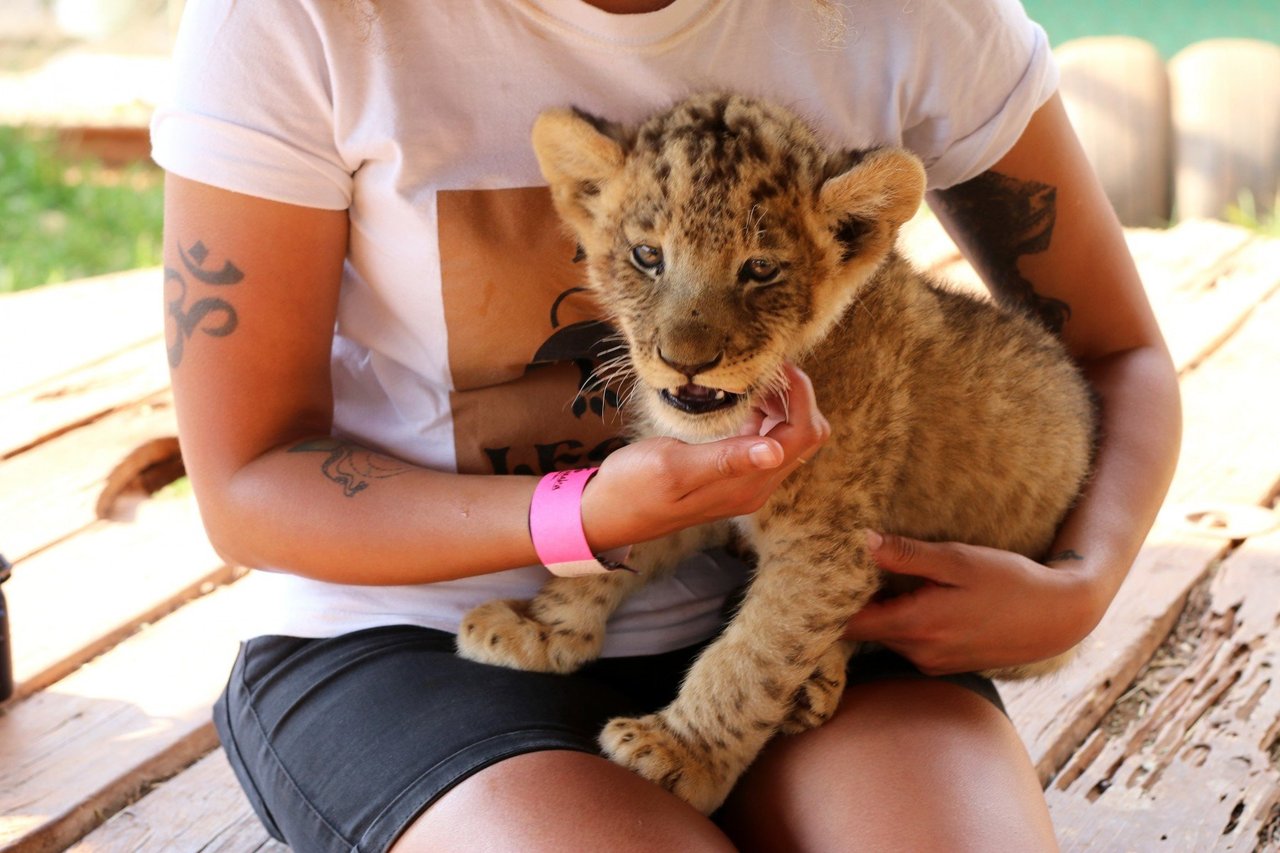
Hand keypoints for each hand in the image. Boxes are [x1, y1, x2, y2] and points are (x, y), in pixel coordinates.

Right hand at [581, 363, 829, 549]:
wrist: (605, 512)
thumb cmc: (633, 487)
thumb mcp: (674, 466)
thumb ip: (725, 458)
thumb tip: (774, 451)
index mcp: (748, 484)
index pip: (802, 434)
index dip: (799, 395)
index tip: (775, 364)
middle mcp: (756, 485)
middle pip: (804, 436)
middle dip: (795, 398)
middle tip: (763, 368)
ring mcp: (745, 482)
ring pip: (786, 437)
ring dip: (779, 405)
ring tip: (748, 377)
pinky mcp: (731, 476)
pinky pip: (763, 441)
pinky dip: (761, 416)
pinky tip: (735, 399)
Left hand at [843, 531, 1105, 674]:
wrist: (1060, 617)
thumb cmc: (1010, 581)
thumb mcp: (958, 560)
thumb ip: (907, 555)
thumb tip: (861, 542)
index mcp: (916, 626)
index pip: (849, 625)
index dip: (828, 603)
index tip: (817, 576)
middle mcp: (919, 652)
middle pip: (864, 632)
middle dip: (851, 604)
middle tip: (838, 568)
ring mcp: (932, 663)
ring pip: (886, 638)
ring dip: (879, 612)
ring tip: (872, 577)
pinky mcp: (944, 664)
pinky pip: (908, 643)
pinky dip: (901, 622)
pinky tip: (910, 596)